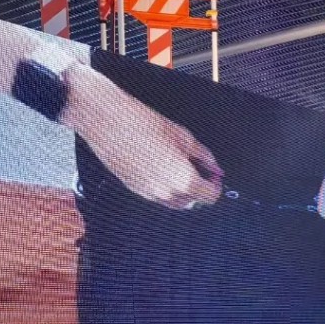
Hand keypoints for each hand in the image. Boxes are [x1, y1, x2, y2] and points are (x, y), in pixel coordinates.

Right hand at [68, 66, 222, 209]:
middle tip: (198, 167)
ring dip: (182, 189)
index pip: (210, 196)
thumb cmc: (143, 124)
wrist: (108, 121)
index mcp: (184, 180)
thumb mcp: (183, 136)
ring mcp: (150, 195)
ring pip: (175, 202)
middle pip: (193, 201)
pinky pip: (157, 196)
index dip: (216, 185)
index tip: (214, 175)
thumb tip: (216, 168)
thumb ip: (204, 156)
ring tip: (177, 165)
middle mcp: (168, 193)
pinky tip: (159, 165)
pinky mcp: (136, 191)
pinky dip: (165, 186)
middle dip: (198, 187)